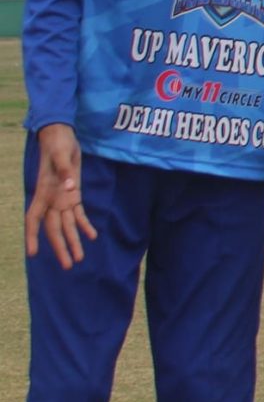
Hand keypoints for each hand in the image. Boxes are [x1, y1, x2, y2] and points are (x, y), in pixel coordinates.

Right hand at [25, 124, 95, 268]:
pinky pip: (78, 213)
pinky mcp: (74, 193)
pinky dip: (84, 225)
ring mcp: (62, 198)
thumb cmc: (58, 144)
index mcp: (44, 192)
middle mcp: (51, 199)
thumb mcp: (62, 155)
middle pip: (54, 228)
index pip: (35, 219)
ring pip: (67, 224)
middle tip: (69, 266)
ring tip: (79, 259)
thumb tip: (71, 188)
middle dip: (60, 247)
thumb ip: (65, 171)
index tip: (33, 254)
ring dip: (73, 241)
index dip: (33, 236)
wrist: (61, 135)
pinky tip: (92, 236)